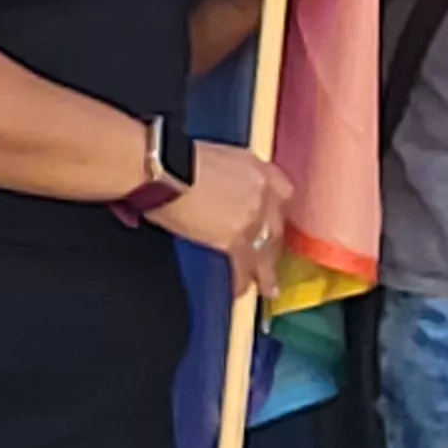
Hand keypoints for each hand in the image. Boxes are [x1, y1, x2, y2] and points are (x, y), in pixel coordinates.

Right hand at [153, 146, 293, 295]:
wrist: (163, 170)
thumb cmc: (176, 158)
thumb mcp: (217, 156)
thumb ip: (232, 175)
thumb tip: (222, 193)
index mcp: (258, 169)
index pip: (284, 192)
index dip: (278, 211)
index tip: (275, 223)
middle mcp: (263, 194)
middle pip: (276, 226)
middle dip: (274, 246)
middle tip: (271, 262)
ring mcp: (252, 219)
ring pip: (266, 250)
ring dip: (266, 271)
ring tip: (267, 289)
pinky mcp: (234, 240)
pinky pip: (243, 267)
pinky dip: (241, 281)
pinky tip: (238, 291)